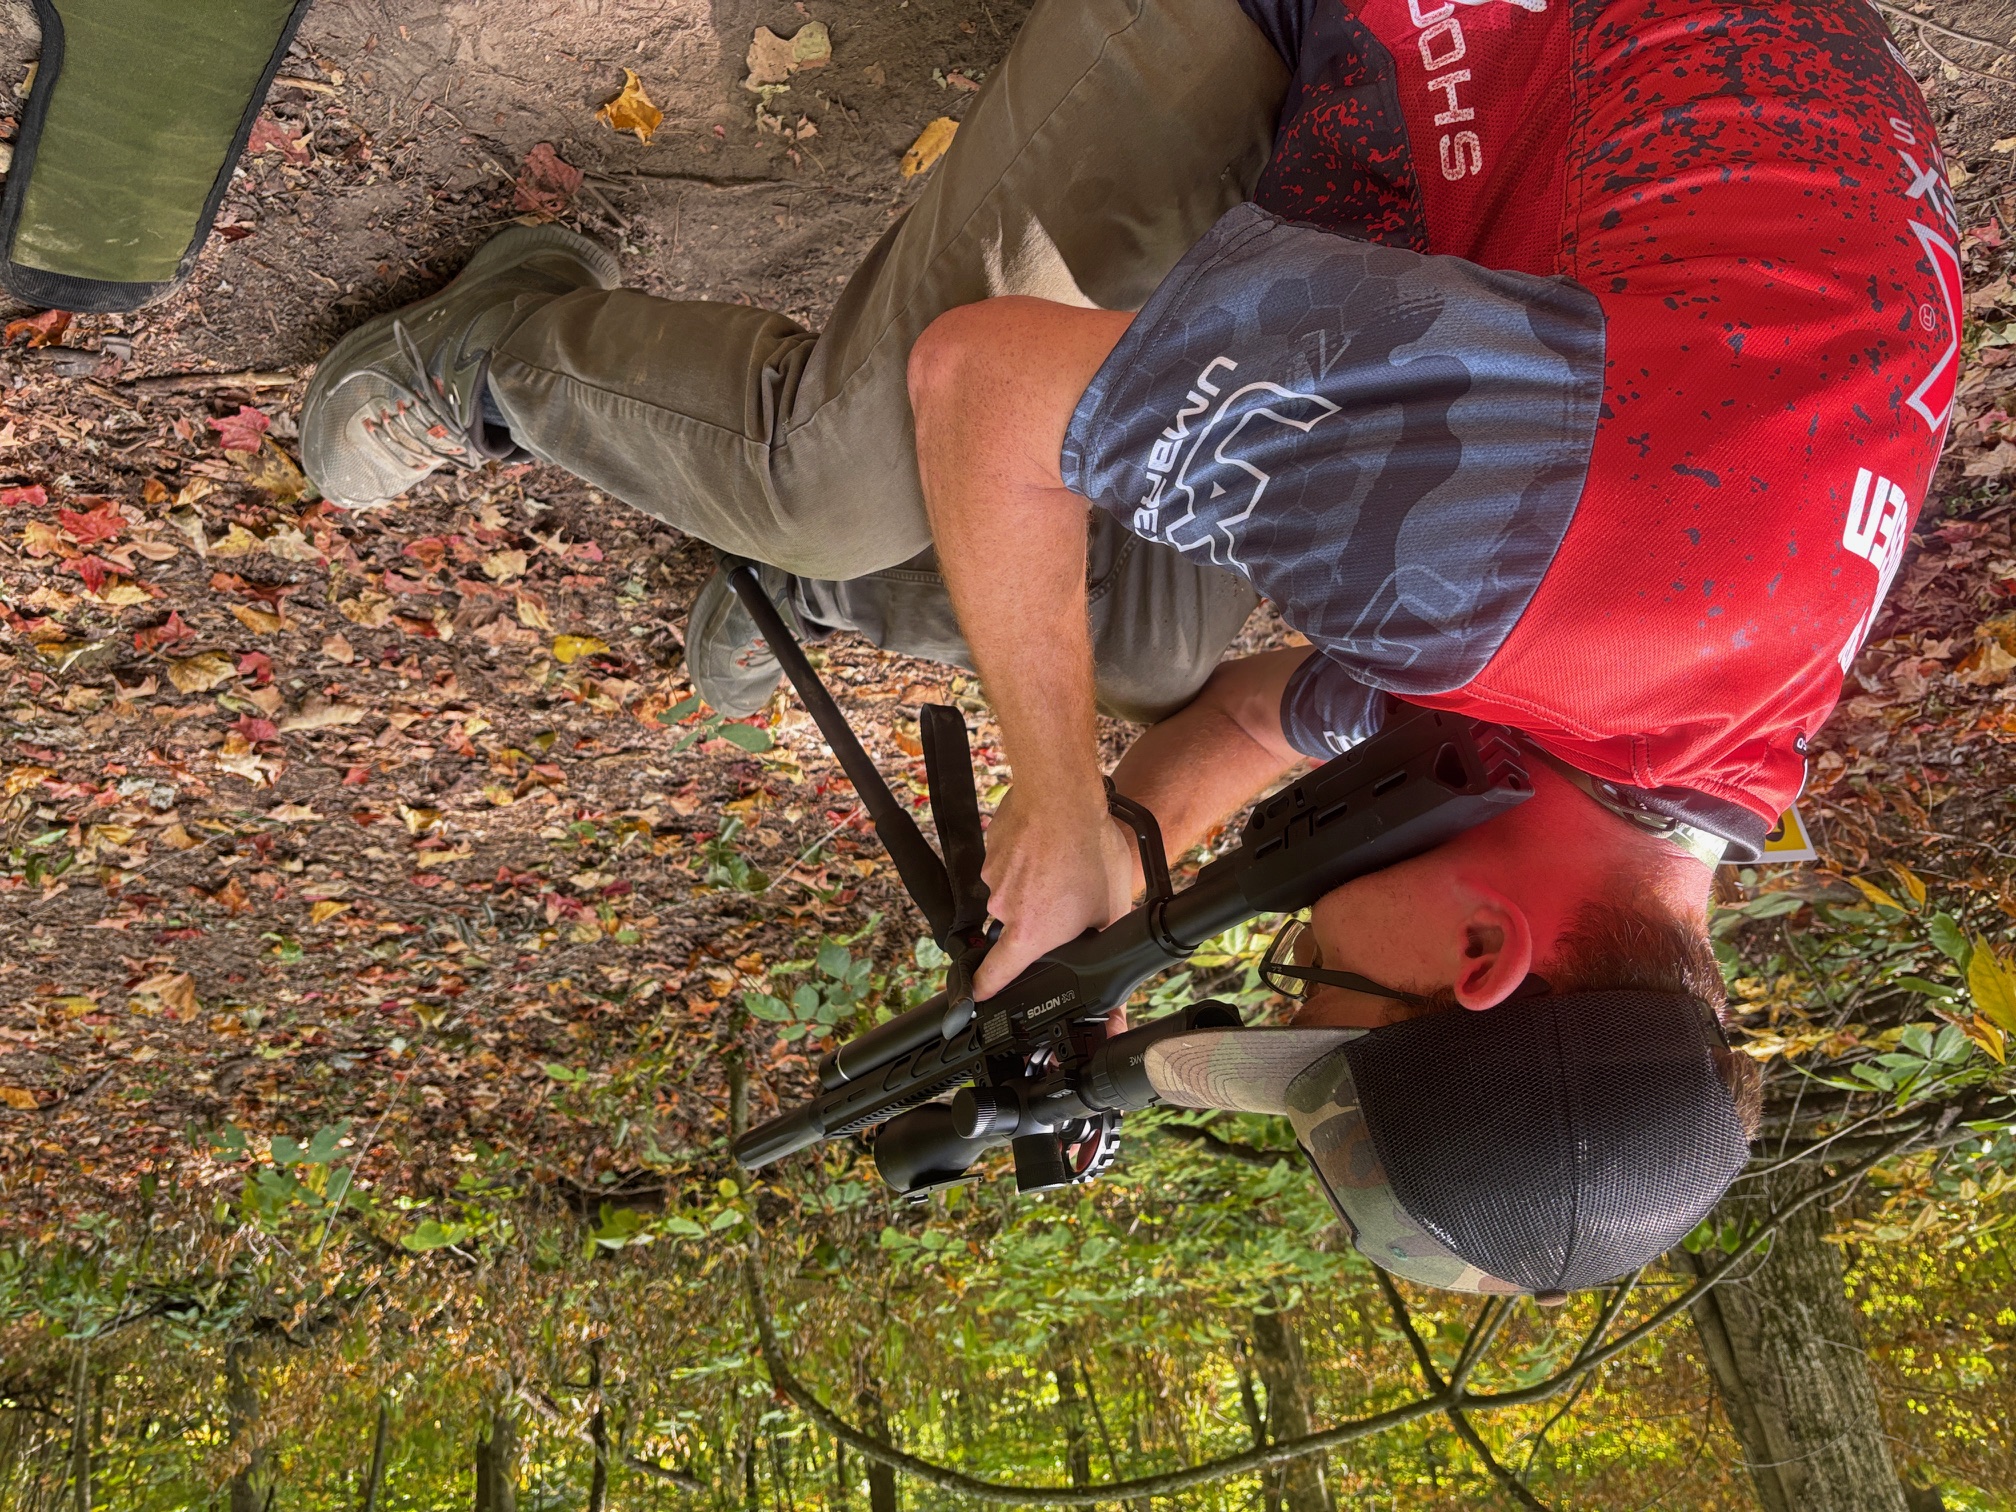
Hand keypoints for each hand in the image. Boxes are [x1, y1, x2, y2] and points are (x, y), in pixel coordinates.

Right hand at [972, 784, 1136, 998]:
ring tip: (1062, 865)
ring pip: (1012, 890)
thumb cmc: (1090, 852)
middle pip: (1014, 924)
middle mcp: (1003, 910)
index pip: (994, 975)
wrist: (1062, 797)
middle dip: (1037, 915)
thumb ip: (1107, 954)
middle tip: (1066, 896)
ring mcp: (992, 878)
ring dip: (1033, 884)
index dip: (985, 991)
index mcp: (1029, 934)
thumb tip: (1117, 1011)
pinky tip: (1047, 845)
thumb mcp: (1113, 908)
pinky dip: (1024, 858)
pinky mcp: (990, 849)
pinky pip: (1006, 862)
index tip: (978, 998)